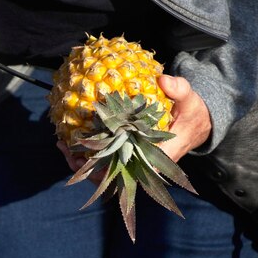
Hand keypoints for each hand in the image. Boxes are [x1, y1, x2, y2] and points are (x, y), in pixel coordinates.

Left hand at [56, 74, 211, 183]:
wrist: (195, 124)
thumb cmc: (191, 113)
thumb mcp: (189, 99)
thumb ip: (178, 89)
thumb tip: (162, 80)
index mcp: (158, 157)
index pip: (127, 169)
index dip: (103, 167)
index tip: (84, 153)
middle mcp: (144, 165)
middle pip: (110, 176)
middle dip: (85, 168)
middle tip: (65, 148)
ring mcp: (135, 162)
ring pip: (104, 172)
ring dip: (82, 163)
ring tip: (62, 144)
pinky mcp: (129, 156)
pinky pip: (106, 160)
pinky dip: (88, 153)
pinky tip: (72, 137)